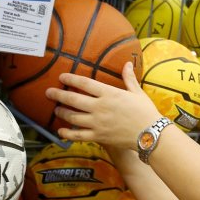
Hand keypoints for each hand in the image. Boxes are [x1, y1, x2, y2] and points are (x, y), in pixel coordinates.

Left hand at [45, 62, 161, 149]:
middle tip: (49, 92)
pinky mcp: (98, 136)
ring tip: (56, 110)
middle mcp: (99, 107)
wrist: (150, 134)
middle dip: (58, 94)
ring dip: (61, 112)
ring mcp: (97, 123)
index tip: (61, 77)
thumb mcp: (137, 93)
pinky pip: (78, 135)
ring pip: (72, 117)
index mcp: (109, 93)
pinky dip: (67, 133)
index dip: (70, 79)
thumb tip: (127, 63)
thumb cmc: (145, 112)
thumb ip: (129, 78)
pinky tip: (61, 131)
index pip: (84, 83)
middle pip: (73, 99)